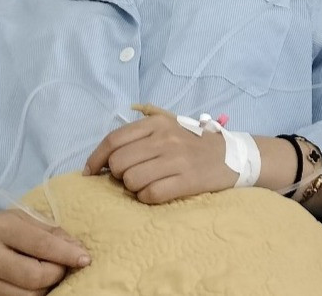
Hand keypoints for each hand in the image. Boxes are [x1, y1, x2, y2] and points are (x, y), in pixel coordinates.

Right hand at [0, 209, 89, 295]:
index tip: (85, 259)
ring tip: (48, 276)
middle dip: (57, 273)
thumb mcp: (18, 219)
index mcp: (2, 228)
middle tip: (62, 266)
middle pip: (36, 276)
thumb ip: (49, 231)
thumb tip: (77, 248)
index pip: (41, 245)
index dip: (67, 254)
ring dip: (47, 288)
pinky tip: (34, 286)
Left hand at [82, 105, 236, 203]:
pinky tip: (155, 193)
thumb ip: (138, 131)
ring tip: (145, 184)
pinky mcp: (186, 181)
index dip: (96, 158)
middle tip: (129, 176)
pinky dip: (147, 198)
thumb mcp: (168, 125)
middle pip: (118, 163)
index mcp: (156, 123)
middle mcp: (165, 139)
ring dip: (132, 187)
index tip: (90, 172)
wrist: (232, 156)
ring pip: (131, 180)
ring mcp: (176, 160)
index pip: (113, 140)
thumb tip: (105, 153)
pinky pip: (150, 195)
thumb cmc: (192, 143)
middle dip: (117, 175)